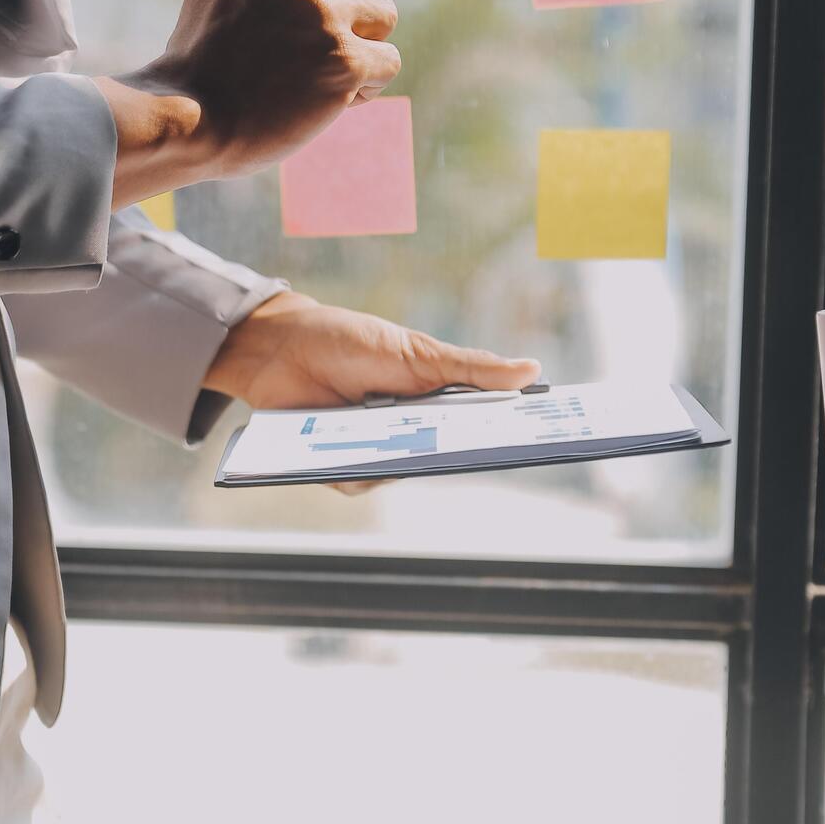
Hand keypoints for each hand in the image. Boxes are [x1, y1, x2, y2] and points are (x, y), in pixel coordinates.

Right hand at [97, 0, 400, 206]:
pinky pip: (387, 61)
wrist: (189, 120)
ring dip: (362, 47)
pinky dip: (367, 84)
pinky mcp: (345, 59)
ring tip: (324, 75)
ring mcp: (323, 14)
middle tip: (314, 51)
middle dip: (347, 14)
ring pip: (382, 16)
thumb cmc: (198, 68)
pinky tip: (332, 100)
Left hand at [204, 293, 541, 493]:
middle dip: (462, 450)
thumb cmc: (351, 342)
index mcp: (438, 404)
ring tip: (389, 427)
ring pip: (404, 472)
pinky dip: (356, 464)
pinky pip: (361, 481)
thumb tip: (531, 370)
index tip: (543, 436)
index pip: (482, 425)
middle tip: (470, 442)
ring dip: (400, 452)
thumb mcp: (416, 353)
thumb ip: (471, 368)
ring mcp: (378, 452)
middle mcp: (413, 434)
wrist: (280, 347)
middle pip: (448, 456)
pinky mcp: (342, 466)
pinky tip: (345, 441)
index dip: (510, 434)